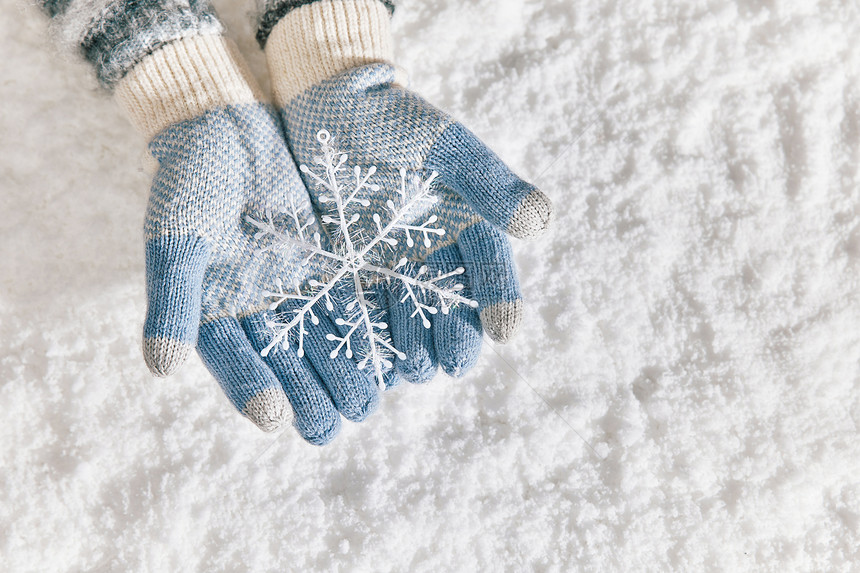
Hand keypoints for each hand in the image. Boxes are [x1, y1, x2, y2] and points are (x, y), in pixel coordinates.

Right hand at [124, 36, 379, 441]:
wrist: (231, 125)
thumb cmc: (192, 178)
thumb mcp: (178, 234)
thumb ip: (173, 297)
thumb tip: (160, 367)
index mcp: (215, 313)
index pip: (234, 361)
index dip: (251, 388)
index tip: (274, 417)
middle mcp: (260, 310)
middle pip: (286, 362)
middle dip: (312, 391)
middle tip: (338, 419)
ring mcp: (298, 288)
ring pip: (324, 338)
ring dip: (346, 368)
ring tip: (369, 400)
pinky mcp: (332, 264)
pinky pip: (352, 300)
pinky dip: (369, 324)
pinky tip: (391, 349)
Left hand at [264, 1, 551, 382]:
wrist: (327, 108)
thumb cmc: (393, 119)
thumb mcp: (444, 144)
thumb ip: (489, 182)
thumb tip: (541, 221)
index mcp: (466, 225)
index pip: (490, 268)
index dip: (499, 300)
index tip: (504, 331)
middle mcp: (433, 254)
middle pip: (450, 306)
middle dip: (451, 336)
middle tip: (445, 362)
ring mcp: (391, 268)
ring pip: (409, 318)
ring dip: (412, 346)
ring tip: (409, 370)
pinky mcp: (348, 274)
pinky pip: (362, 312)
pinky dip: (366, 335)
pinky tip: (364, 358)